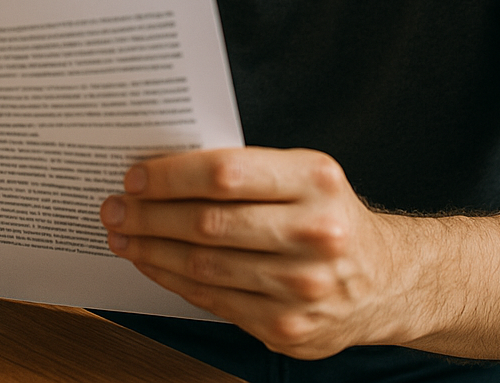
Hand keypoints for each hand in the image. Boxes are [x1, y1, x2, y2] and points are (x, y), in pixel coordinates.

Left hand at [99, 147, 407, 358]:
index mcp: (315, 180)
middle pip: (208, 223)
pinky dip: (173, 280)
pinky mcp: (288, 328)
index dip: (172, 175)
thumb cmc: (327, 213)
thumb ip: (246, 172)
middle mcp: (313, 233)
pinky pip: (213, 301)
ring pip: (204, 266)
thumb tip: (164, 170)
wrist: (384, 280)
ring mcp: (302, 287)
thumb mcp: (303, 174)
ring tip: (123, 234)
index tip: (136, 175)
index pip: (225, 173)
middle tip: (114, 207)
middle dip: (149, 215)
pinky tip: (152, 263)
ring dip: (151, 250)